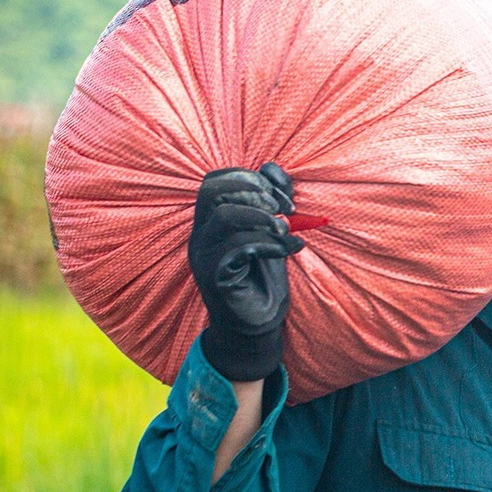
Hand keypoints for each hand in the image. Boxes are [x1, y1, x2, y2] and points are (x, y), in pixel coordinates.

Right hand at [188, 162, 303, 381]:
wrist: (259, 323)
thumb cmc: (264, 276)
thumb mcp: (272, 233)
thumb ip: (273, 201)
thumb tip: (273, 167)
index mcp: (211, 220)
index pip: (214, 180)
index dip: (248, 177)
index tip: (282, 194)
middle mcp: (201, 234)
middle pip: (212, 191)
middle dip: (254, 191)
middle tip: (285, 209)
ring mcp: (203, 255)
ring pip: (224, 216)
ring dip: (263, 217)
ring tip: (286, 230)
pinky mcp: (214, 277)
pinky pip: (237, 248)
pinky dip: (269, 243)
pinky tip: (290, 249)